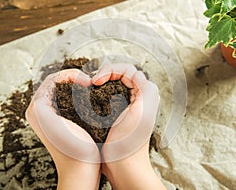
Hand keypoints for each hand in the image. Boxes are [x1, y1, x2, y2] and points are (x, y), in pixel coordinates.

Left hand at [26, 69, 99, 189]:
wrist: (81, 170)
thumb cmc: (73, 149)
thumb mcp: (50, 121)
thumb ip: (43, 100)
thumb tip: (50, 84)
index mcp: (36, 108)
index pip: (52, 79)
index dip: (70, 75)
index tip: (87, 82)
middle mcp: (41, 110)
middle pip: (57, 83)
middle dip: (74, 79)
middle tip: (89, 83)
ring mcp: (52, 116)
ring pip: (64, 91)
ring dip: (77, 86)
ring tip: (90, 88)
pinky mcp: (63, 121)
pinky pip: (69, 100)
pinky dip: (79, 95)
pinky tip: (89, 99)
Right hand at [92, 63, 165, 188]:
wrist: (122, 165)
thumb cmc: (130, 142)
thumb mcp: (142, 112)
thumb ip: (146, 88)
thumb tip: (134, 74)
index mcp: (145, 93)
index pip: (127, 69)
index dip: (110, 70)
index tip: (96, 81)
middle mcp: (137, 97)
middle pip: (119, 74)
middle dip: (104, 73)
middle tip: (92, 82)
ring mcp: (126, 106)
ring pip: (112, 84)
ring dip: (100, 82)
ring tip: (90, 88)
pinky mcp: (116, 114)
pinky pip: (107, 96)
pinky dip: (97, 93)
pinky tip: (90, 99)